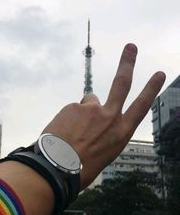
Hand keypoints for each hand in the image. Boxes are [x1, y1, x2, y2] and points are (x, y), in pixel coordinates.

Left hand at [43, 43, 164, 187]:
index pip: (141, 107)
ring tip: (72, 130)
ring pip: (89, 101)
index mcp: (120, 133)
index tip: (158, 74)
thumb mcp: (103, 154)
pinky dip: (68, 118)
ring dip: (83, 112)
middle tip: (131, 47)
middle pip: (122, 83)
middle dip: (128, 63)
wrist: (56, 168)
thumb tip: (93, 123)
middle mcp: (110, 117)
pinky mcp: (74, 106)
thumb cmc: (81, 168)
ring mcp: (92, 109)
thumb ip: (104, 134)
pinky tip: (63, 131)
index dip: (151, 89)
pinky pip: (73, 109)